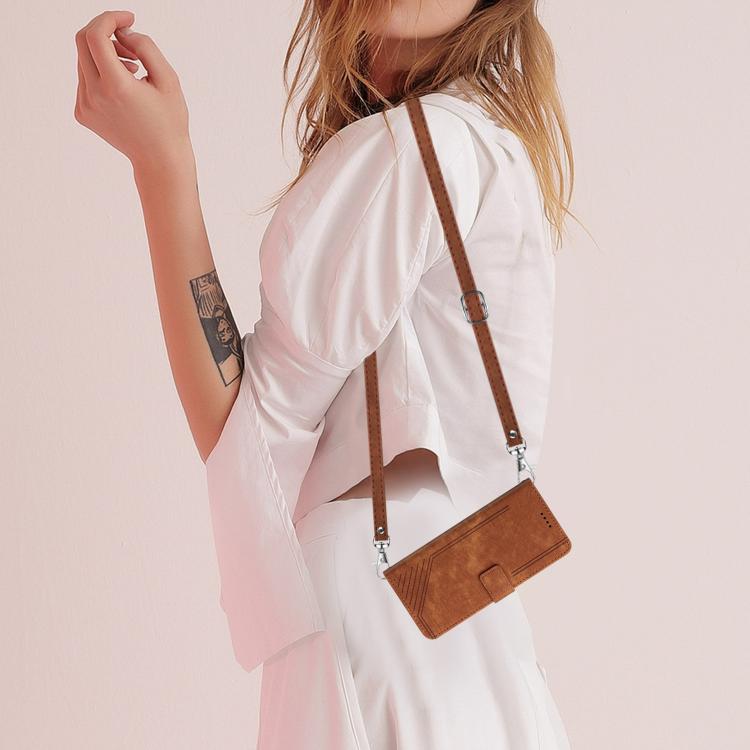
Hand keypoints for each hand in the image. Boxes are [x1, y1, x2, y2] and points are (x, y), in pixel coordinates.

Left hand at [74, 10, 192, 170]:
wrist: (159, 159)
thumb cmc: (169, 121)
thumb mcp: (168, 80)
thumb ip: (146, 47)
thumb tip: (123, 31)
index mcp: (116, 87)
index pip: (95, 35)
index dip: (109, 18)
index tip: (128, 19)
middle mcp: (94, 95)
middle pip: (82, 42)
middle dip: (105, 32)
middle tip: (129, 41)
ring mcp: (84, 106)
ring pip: (84, 60)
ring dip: (105, 54)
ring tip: (133, 68)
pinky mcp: (82, 113)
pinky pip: (85, 79)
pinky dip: (102, 73)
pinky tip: (124, 87)